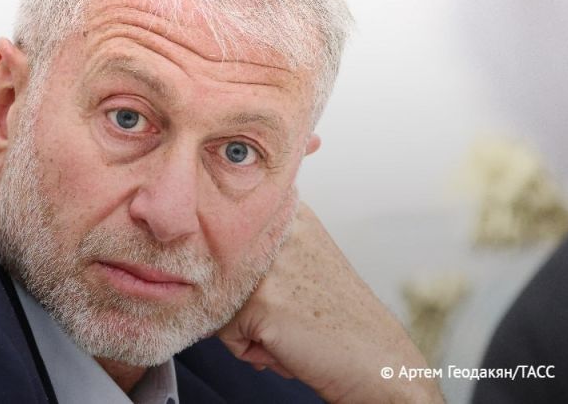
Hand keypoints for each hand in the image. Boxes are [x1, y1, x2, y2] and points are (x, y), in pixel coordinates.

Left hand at [218, 203, 444, 402]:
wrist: (378, 360)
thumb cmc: (334, 315)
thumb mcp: (298, 257)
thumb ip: (254, 245)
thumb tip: (189, 260)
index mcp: (286, 207)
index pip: (221, 232)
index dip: (239, 270)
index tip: (273, 286)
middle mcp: (275, 225)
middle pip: (214, 266)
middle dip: (240, 298)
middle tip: (287, 310)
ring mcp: (267, 261)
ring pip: (215, 297)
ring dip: (243, 324)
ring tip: (287, 327)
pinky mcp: (259, 300)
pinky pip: (222, 330)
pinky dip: (248, 347)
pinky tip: (286, 344)